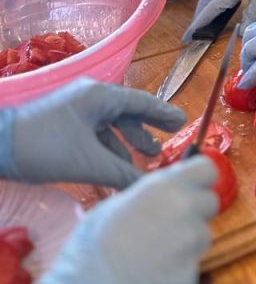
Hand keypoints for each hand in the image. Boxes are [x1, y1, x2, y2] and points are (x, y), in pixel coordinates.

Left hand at [1, 79, 186, 187]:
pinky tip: (114, 169)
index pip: (142, 102)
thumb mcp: (88, 162)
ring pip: (110, 126)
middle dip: (145, 131)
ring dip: (126, 144)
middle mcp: (91, 97)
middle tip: (165, 144)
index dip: (163, 114)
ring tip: (143, 161)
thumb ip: (122, 173)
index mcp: (101, 96)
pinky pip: (94, 134)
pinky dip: (107, 149)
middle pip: (127, 112)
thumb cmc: (46, 147)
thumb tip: (148, 187)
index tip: (181, 122)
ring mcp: (76, 109)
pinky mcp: (64, 123)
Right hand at [34, 156, 217, 283]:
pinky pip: (190, 265)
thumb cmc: (92, 245)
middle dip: (195, 210)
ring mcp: (192, 245)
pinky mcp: (191, 275)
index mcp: (167, 187)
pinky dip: (177, 268)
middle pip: (210, 203)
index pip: (207, 170)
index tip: (190, 187)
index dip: (199, 179)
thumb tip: (166, 190)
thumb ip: (151, 194)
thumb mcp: (116, 204)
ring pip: (202, 235)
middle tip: (168, 222)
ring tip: (154, 252)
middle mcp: (187, 211)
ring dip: (187, 241)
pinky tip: (153, 274)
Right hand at [183, 0, 255, 40]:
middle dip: (197, 17)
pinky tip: (213, 11)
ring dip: (202, 9)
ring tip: (200, 25)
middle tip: (191, 34)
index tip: (189, 34)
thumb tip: (241, 33)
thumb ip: (251, 15)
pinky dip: (210, 2)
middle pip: (205, 0)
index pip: (212, 7)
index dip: (199, 22)